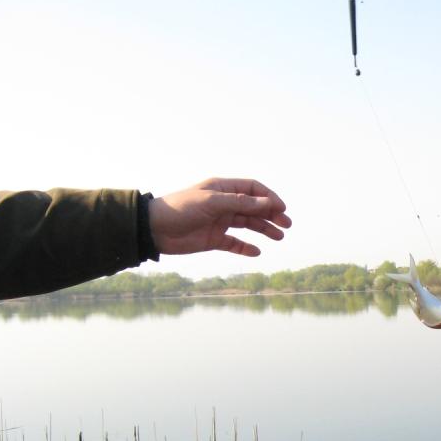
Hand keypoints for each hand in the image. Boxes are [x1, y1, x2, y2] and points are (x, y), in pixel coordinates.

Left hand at [148, 178, 291, 256]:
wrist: (154, 229)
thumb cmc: (181, 209)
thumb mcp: (212, 202)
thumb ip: (241, 203)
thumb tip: (268, 203)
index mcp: (222, 189)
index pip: (253, 189)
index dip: (269, 197)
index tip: (281, 209)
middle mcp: (223, 204)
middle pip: (254, 207)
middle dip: (271, 214)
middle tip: (286, 225)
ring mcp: (219, 221)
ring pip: (248, 224)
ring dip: (264, 230)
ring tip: (279, 237)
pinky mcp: (213, 239)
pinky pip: (234, 243)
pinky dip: (246, 247)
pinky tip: (257, 252)